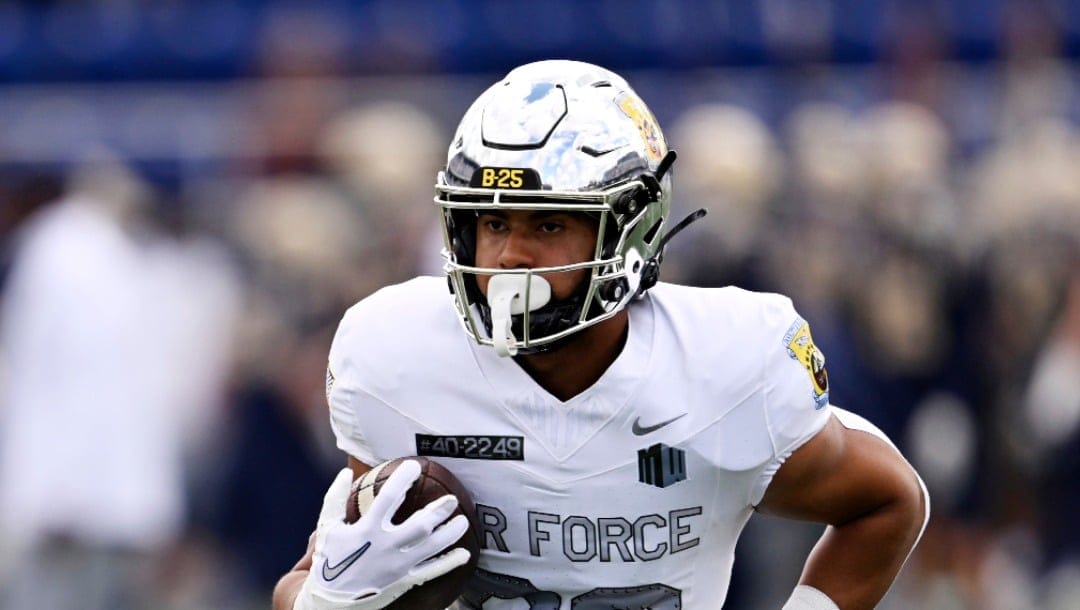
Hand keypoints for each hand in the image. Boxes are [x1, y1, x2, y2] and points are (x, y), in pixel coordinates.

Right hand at [294, 462, 471, 609]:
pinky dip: (449, 562)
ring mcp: (397, 566)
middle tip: (452, 499)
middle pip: (420, 525)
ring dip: (451, 533)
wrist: (329, 602)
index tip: (413, 466)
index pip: (389, 498)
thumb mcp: (326, 527)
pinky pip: (432, 572)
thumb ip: (335, 498)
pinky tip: (464, 554)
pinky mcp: (403, 581)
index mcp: (367, 530)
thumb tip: (345, 472)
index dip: (403, 479)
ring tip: (463, 520)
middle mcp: (386, 547)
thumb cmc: (328, 560)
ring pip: (432, 547)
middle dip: (439, 510)